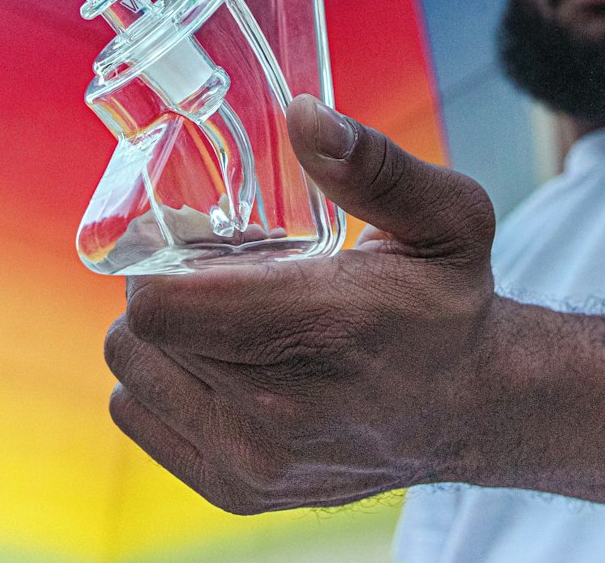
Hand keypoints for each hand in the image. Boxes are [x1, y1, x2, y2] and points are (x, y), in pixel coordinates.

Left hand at [103, 93, 498, 513]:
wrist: (472, 409)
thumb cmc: (449, 305)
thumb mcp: (446, 216)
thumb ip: (372, 164)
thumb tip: (301, 113)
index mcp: (323, 332)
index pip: (162, 307)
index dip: (160, 260)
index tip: (197, 243)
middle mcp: (279, 412)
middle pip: (140, 334)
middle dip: (166, 289)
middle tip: (218, 273)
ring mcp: (253, 461)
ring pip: (132, 376)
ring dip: (162, 336)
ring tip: (222, 317)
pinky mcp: (238, 491)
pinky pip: (141, 417)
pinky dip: (163, 381)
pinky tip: (220, 362)